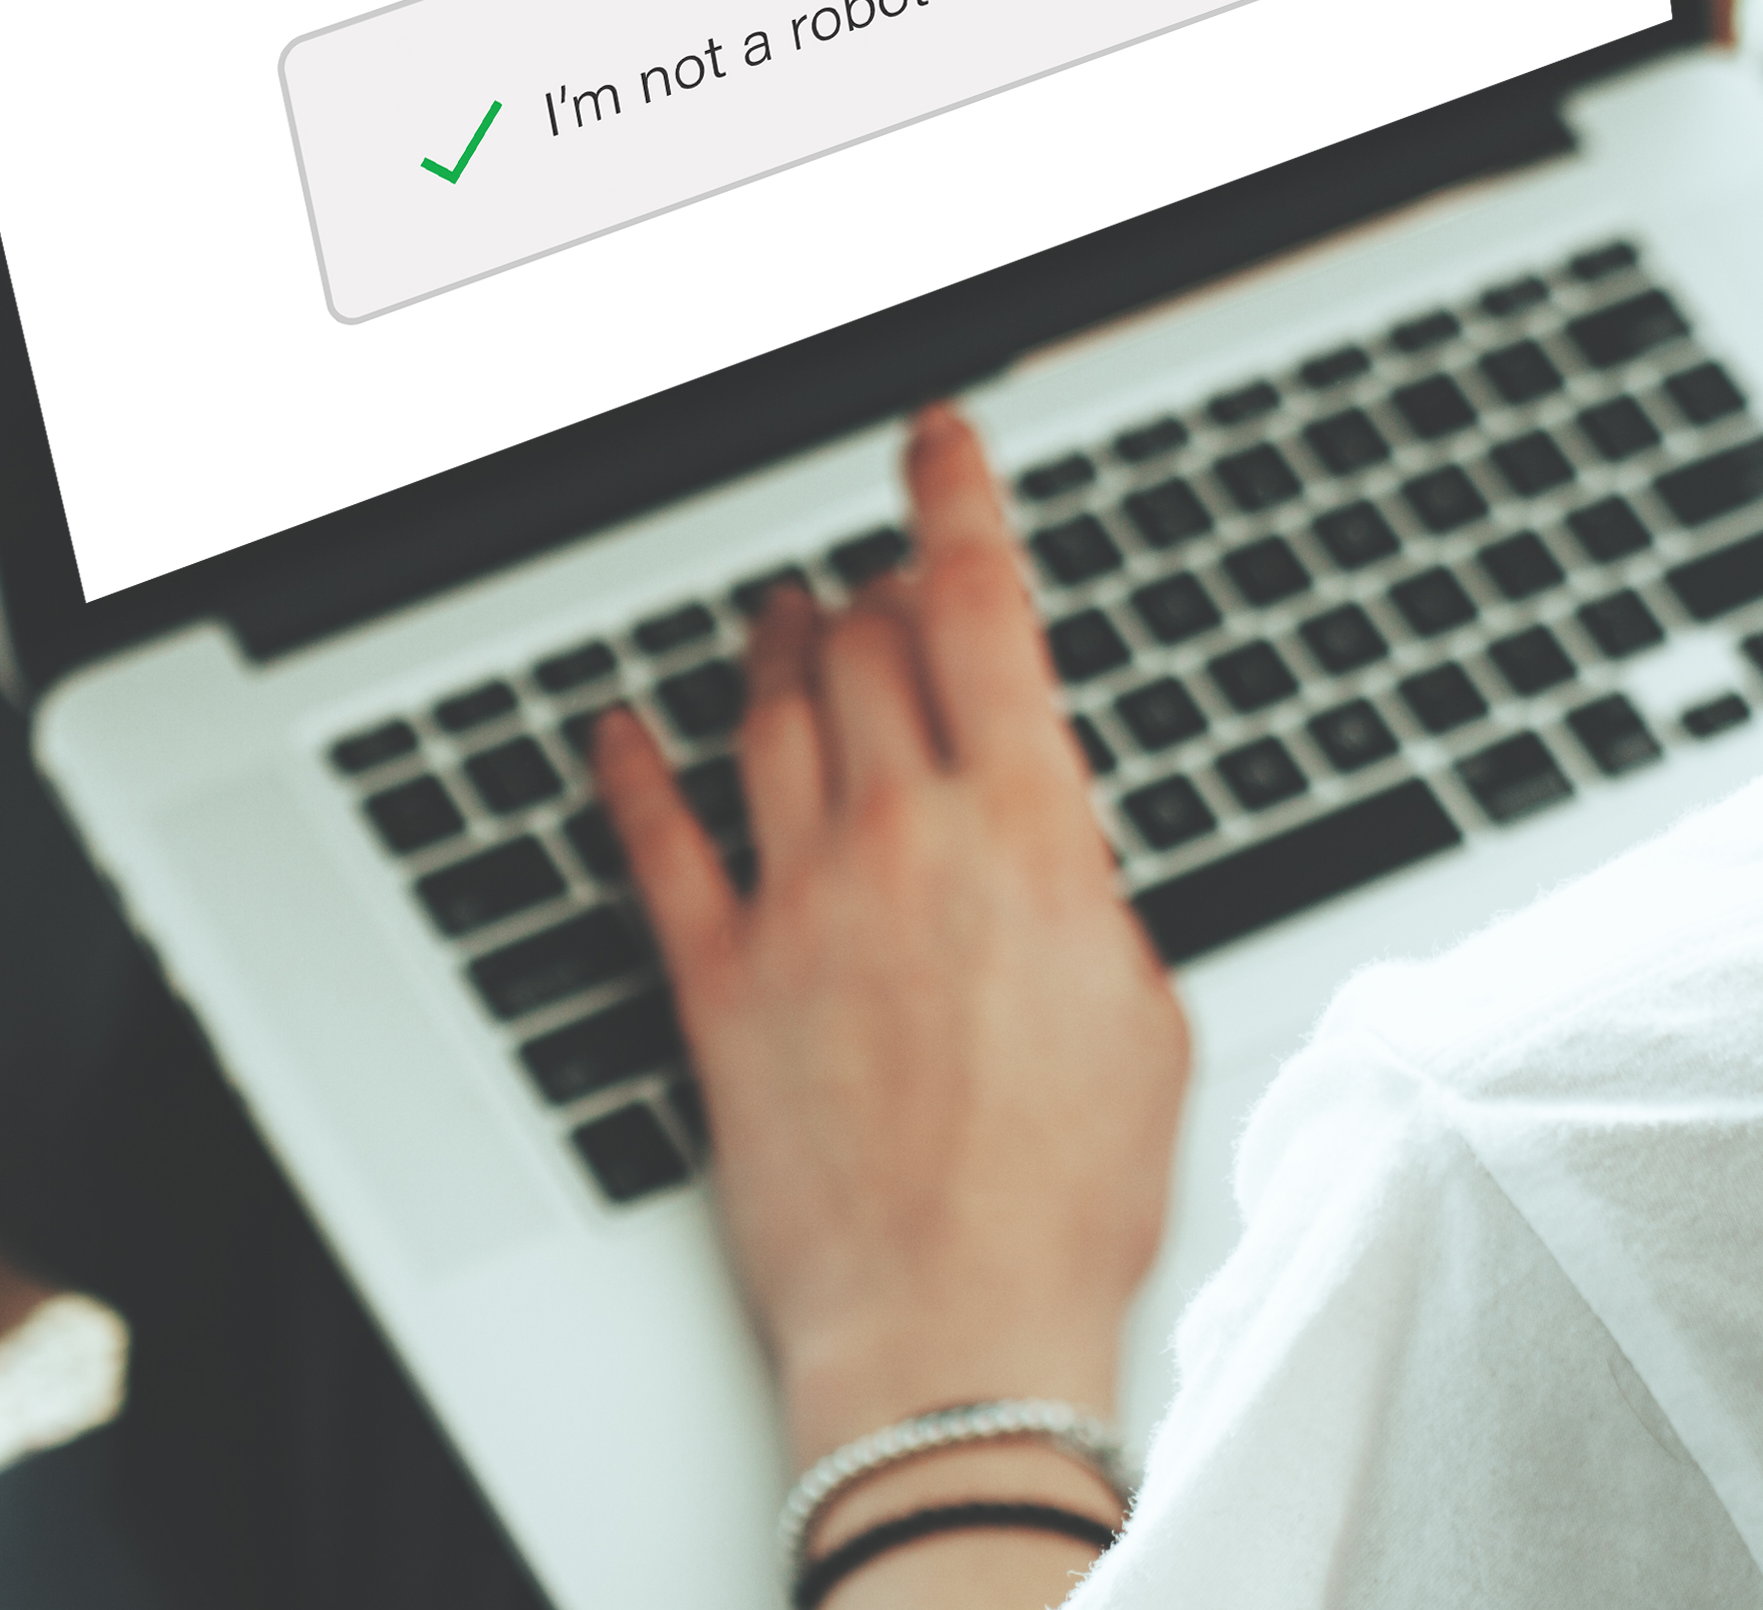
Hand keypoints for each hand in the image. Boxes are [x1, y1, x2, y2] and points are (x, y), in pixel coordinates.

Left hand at [592, 407, 1192, 1475]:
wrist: (957, 1323)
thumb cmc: (1073, 1197)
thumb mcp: (1146, 1012)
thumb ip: (1091, 895)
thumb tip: (1053, 854)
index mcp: (1028, 832)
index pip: (981, 610)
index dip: (954, 501)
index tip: (935, 438)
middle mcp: (903, 839)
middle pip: (865, 648)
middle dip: (875, 594)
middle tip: (881, 582)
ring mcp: (800, 904)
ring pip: (766, 720)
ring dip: (774, 654)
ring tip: (779, 624)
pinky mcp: (717, 985)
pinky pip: (657, 845)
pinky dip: (630, 773)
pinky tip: (615, 731)